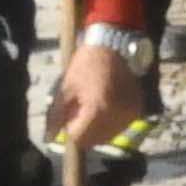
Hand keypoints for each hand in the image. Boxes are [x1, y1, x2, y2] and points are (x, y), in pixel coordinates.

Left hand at [49, 24, 145, 157]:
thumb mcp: (66, 87)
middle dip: (83, 129)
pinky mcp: (137, 110)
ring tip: (93, 104)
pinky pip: (120, 126)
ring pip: (108, 136)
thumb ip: (56, 115)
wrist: (115, 45)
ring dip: (97, 127)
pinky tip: (106, 104)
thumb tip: (49, 137)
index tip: (70, 111)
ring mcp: (129, 115)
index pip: (78, 137)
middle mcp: (116, 117)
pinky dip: (111, 121)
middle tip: (80, 108)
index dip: (70, 126)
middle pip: (93, 140)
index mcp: (97, 111)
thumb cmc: (87, 63)